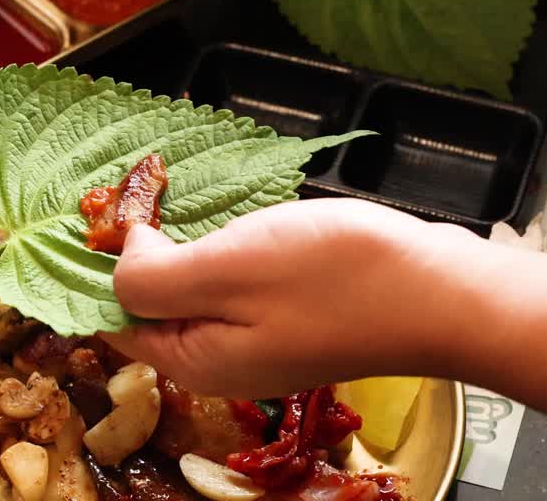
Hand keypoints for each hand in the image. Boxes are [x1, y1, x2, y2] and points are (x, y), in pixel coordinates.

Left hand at [100, 198, 500, 398]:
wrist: (444, 295)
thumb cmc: (335, 279)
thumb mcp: (228, 271)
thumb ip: (156, 277)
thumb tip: (120, 259)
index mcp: (193, 359)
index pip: (116, 317)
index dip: (103, 262)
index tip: (111, 205)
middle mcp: (221, 359)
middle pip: (156, 303)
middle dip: (143, 248)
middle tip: (148, 186)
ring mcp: (262, 340)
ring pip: (199, 287)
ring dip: (186, 241)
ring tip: (177, 191)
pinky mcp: (296, 315)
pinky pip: (239, 281)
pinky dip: (228, 245)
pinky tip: (238, 214)